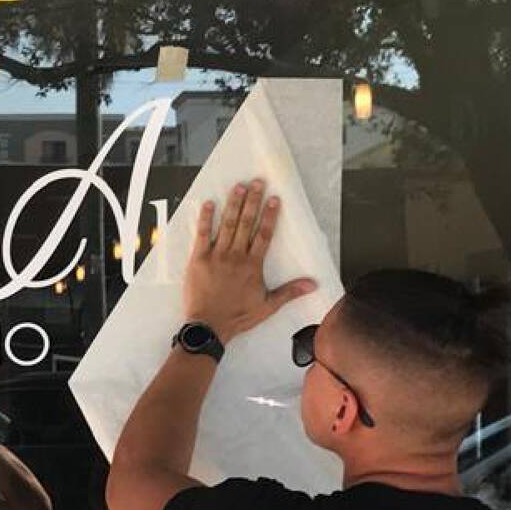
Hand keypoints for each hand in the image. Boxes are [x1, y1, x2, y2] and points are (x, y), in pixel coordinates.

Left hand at [184, 179, 316, 340]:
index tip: (274, 199)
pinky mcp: (198, 259)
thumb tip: (312, 284)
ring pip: (227, 225)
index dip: (270, 215)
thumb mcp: (267, 306)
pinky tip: (208, 204)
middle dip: (253, 201)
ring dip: (233, 204)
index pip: (264, 234)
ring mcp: (216, 256)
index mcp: (252, 266)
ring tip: (238, 187)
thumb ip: (289, 292)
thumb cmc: (236, 317)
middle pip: (246, 223)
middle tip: (257, 182)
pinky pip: (202, 235)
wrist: (208, 326)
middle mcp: (236, 256)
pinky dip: (205, 219)